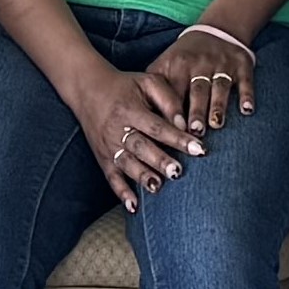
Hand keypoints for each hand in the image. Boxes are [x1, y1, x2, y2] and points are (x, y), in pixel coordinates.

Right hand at [60, 62, 205, 207]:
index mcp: (130, 109)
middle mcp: (117, 129)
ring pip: (126, 164)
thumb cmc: (126, 85)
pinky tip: (134, 206)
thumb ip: (168, 100)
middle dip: (159, 160)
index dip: (178, 138)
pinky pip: (111, 177)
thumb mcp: (148, 82)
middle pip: (140, 146)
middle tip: (178, 171)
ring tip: (158, 186)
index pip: (157, 126)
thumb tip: (185, 123)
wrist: (88, 89)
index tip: (199, 148)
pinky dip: (121, 193)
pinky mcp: (102, 158)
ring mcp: (108, 145)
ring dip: (142, 176)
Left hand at [143, 25, 258, 140]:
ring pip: (220, 86)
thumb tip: (141, 119)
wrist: (216, 30)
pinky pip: (245, 81)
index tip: (171, 132)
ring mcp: (222, 64)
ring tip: (216, 125)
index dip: (173, 111)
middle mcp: (201, 64)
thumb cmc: (184, 57)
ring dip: (218, 106)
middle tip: (194, 132)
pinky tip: (247, 111)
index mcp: (178, 65)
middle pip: (197, 90)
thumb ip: (154, 87)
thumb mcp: (165, 64)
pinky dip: (247, 95)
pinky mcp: (242, 64)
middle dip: (196, 110)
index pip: (174, 91)